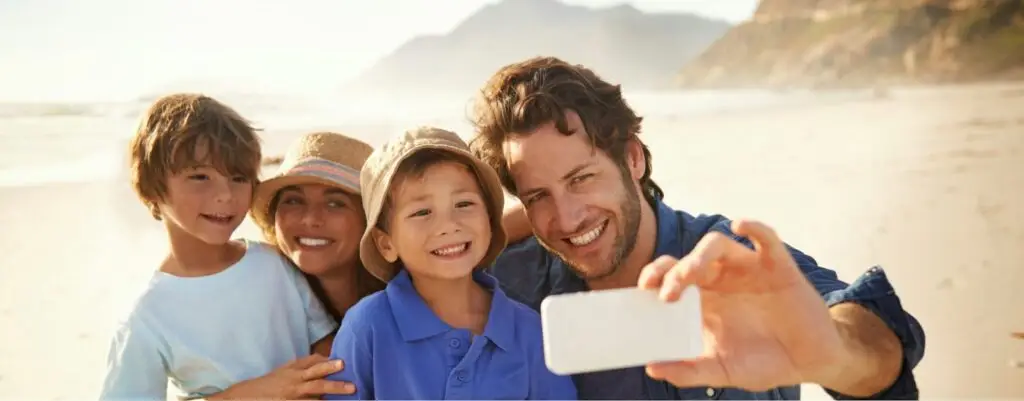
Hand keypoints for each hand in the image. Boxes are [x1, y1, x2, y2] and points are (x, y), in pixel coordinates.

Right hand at [211, 354, 354, 399]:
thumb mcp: (284, 371)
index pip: (312, 363)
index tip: (342, 362)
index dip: (327, 362)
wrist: (245, 396)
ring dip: (330, 395)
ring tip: (348, 394)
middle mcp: (294, 382)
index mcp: (293, 370)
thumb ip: (303, 367)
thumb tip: (325, 361)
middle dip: (334, 380)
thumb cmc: (269, 384)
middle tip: (350, 382)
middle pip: (317, 380)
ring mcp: (292, 396)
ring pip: (314, 395)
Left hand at [637, 219, 845, 390]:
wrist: (810, 363)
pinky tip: (740, 225)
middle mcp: (721, 279)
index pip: (669, 277)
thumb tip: (652, 368)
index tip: (643, 290)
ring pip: (717, 245)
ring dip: (700, 254)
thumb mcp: (723, 371)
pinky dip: (754, 227)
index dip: (654, 276)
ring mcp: (748, 269)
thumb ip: (689, 371)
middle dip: (673, 271)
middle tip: (667, 292)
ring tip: (691, 272)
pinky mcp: (778, 266)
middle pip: (688, 260)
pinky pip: (766, 238)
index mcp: (703, 300)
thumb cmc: (763, 362)